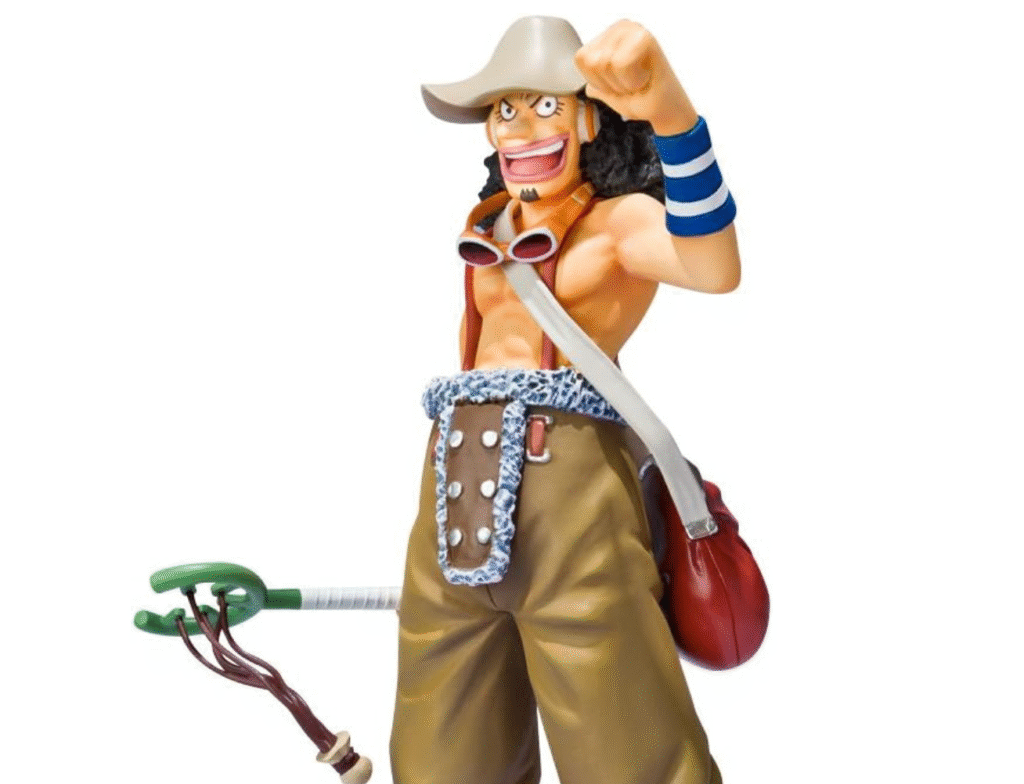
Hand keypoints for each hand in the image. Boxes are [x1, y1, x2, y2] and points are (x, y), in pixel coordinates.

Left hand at [575, 20, 697, 135]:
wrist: (663, 110)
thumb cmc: (640, 98)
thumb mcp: (609, 93)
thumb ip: (595, 86)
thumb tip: (586, 87)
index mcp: (607, 37)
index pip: (581, 59)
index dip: (597, 80)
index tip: (618, 83)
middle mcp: (620, 27)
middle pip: (592, 62)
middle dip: (610, 83)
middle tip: (630, 83)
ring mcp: (632, 29)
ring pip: (605, 63)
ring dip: (621, 83)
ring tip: (637, 80)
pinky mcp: (645, 37)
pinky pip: (621, 64)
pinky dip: (631, 80)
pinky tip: (644, 78)